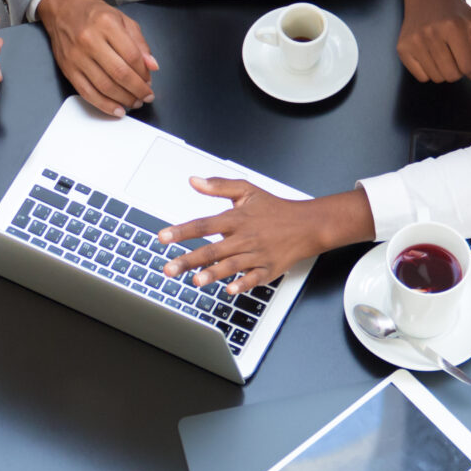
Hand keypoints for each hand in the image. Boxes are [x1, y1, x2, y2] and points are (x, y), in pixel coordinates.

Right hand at [37, 0, 157, 115]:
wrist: (63, 10)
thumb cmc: (94, 15)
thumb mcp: (122, 20)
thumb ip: (139, 43)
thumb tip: (152, 66)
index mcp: (106, 24)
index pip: (132, 55)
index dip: (144, 73)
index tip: (149, 81)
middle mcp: (89, 40)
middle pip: (119, 73)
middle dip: (137, 89)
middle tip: (146, 96)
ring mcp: (77, 56)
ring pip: (104, 86)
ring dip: (123, 99)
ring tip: (134, 102)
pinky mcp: (68, 69)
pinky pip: (86, 92)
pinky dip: (104, 105)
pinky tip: (117, 109)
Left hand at [157, 179, 373, 296]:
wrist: (308, 225)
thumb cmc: (275, 209)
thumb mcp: (247, 190)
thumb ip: (219, 186)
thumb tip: (194, 181)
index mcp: (237, 218)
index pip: (204, 224)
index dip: (182, 231)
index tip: (163, 237)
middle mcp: (245, 238)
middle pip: (213, 249)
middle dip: (189, 260)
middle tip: (169, 268)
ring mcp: (257, 255)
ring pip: (231, 265)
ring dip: (213, 274)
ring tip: (195, 281)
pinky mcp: (268, 269)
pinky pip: (254, 278)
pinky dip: (243, 284)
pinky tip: (230, 289)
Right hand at [397, 0, 470, 85]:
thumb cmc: (456, 14)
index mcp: (454, 27)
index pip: (469, 68)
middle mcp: (432, 33)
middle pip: (452, 75)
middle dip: (460, 69)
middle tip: (457, 52)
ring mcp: (414, 41)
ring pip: (437, 78)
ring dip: (445, 70)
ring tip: (445, 52)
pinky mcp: (402, 48)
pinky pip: (421, 77)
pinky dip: (430, 71)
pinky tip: (432, 54)